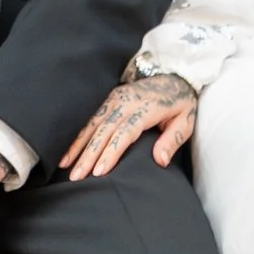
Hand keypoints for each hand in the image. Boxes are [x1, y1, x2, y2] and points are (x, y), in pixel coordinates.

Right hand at [62, 67, 196, 178]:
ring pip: (93, 124)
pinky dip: (79, 136)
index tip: (99, 172)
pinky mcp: (109, 99)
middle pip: (104, 130)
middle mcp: (126, 102)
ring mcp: (115, 98)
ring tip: (66, 166)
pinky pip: (91, 119)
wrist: (174, 77)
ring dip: (78, 146)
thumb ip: (172, 140)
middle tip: (77, 176)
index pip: (125, 132)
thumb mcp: (186, 121)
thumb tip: (159, 161)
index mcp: (146, 108)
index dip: (111, 152)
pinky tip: (69, 151)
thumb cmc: (180, 104)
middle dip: (89, 155)